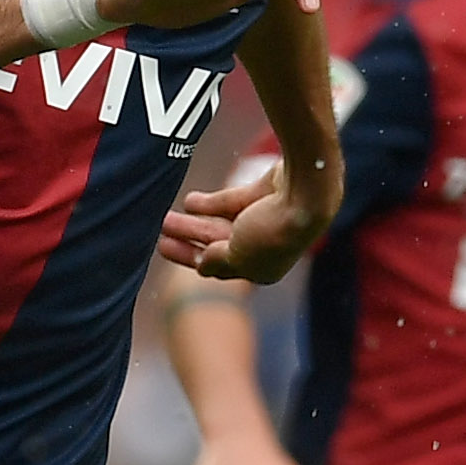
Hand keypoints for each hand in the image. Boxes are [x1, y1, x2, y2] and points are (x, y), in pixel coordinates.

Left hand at [160, 149, 331, 283]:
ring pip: (222, 222)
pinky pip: (232, 202)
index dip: (190, 257)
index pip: (219, 267)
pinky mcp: (265, 195)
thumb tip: (201, 266)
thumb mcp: (238, 256)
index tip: (164, 248)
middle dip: (189, 239)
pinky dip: (211, 203)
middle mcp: (264, 247)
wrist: (305, 194)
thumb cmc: (273, 233)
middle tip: (161, 232)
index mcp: (262, 270)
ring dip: (194, 221)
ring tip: (167, 217)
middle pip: (218, 244)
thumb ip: (217, 260)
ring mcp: (265, 219)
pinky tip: (190, 201)